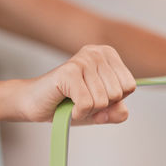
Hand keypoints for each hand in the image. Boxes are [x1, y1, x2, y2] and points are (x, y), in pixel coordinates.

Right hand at [17, 45, 135, 124]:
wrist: (35, 104)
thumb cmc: (69, 104)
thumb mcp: (101, 111)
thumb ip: (118, 112)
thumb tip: (122, 110)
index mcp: (108, 55)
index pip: (130, 86)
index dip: (114, 100)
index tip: (95, 96)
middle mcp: (97, 52)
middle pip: (117, 94)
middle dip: (100, 106)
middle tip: (82, 100)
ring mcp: (83, 60)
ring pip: (103, 101)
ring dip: (87, 110)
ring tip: (73, 101)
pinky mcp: (69, 71)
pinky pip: (87, 104)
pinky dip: (77, 113)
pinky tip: (67, 105)